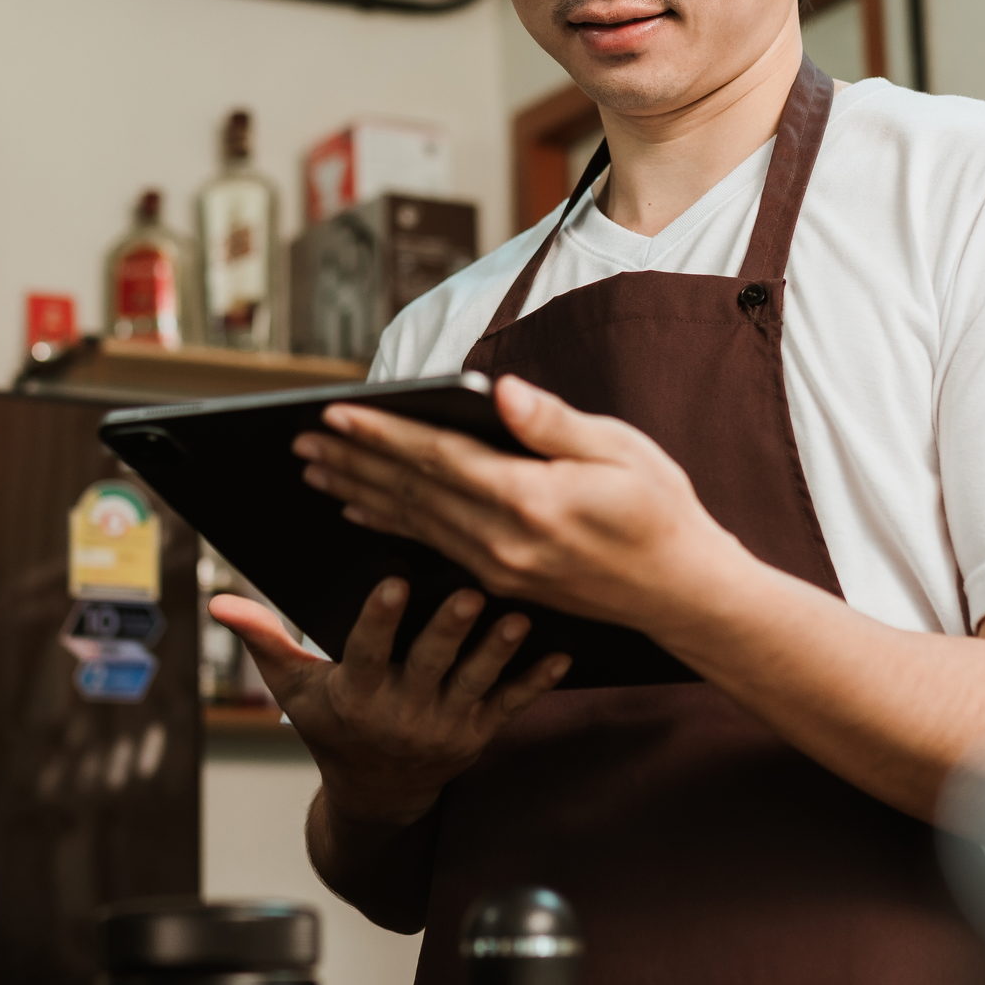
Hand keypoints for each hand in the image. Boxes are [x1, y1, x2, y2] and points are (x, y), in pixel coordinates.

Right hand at [211, 577, 567, 826]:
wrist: (379, 797)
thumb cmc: (333, 730)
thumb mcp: (294, 691)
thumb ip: (263, 641)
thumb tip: (219, 602)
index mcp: (357, 695)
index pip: (366, 652)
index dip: (380, 619)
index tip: (393, 582)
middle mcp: (403, 712)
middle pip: (429, 665)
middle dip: (449, 631)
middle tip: (468, 593)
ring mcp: (445, 725)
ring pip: (477, 683)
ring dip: (498, 651)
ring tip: (518, 617)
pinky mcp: (479, 733)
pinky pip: (511, 706)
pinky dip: (536, 682)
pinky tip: (560, 654)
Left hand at [296, 376, 757, 640]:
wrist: (682, 593)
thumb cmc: (660, 511)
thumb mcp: (622, 451)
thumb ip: (554, 423)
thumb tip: (499, 391)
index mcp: (531, 500)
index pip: (439, 459)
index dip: (383, 434)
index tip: (336, 414)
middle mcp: (504, 540)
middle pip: (412, 491)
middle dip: (353, 461)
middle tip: (303, 439)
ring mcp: (498, 567)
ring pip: (412, 520)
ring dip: (360, 491)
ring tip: (316, 469)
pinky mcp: (500, 580)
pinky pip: (430, 544)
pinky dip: (390, 521)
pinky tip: (361, 509)